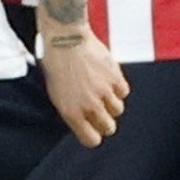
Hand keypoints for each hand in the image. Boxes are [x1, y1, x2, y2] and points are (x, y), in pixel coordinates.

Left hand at [40, 30, 129, 148]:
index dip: (93, 135)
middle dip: (105, 123)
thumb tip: (85, 120)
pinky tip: (109, 81)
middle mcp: (90, 105)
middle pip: (109, 128)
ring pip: (118, 110)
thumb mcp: (56, 93)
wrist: (65, 39)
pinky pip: (124, 92)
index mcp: (71, 113)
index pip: (91, 140)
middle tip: (101, 113)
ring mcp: (104, 91)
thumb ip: (72, 109)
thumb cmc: (56, 65)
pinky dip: (118, 88)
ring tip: (103, 92)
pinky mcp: (115, 76)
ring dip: (112, 104)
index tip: (92, 129)